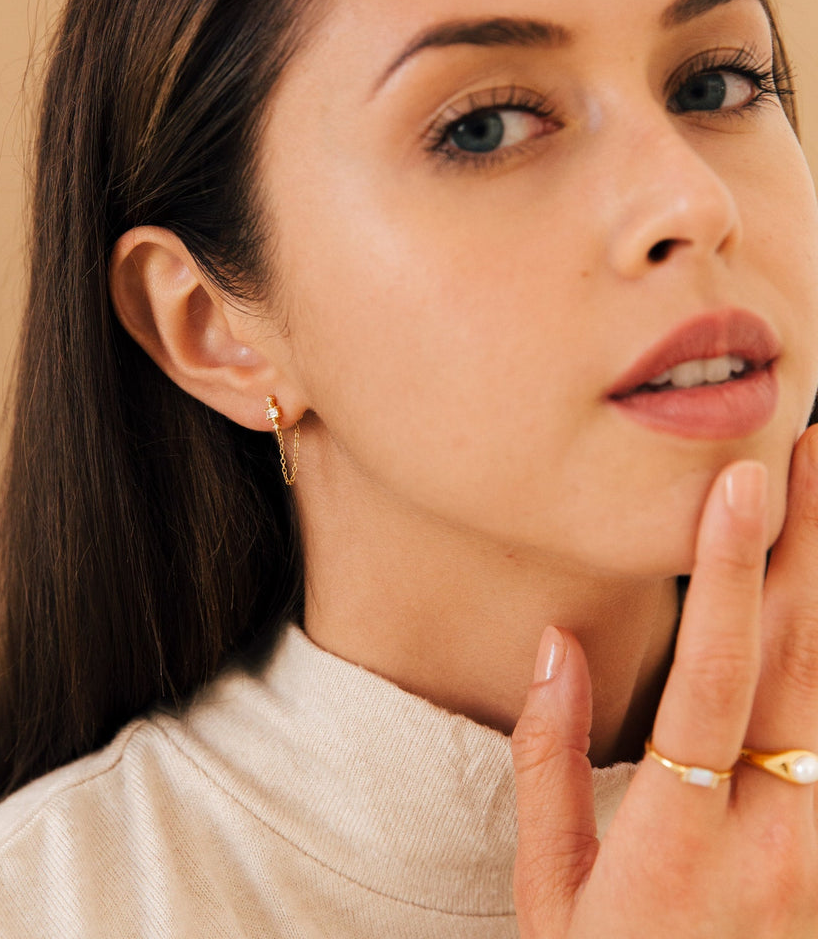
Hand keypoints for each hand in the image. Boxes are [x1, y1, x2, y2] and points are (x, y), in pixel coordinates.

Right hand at [511, 426, 817, 936]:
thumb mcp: (550, 892)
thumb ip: (549, 764)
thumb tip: (552, 643)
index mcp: (678, 841)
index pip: (712, 683)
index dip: (724, 578)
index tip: (738, 487)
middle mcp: (775, 841)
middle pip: (801, 669)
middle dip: (808, 549)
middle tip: (811, 449)